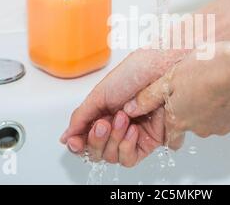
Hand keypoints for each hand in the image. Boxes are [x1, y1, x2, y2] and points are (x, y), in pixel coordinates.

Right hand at [60, 47, 186, 165]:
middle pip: (96, 150)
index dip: (78, 143)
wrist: (163, 72)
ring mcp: (133, 134)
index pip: (85, 137)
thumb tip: (66, 136)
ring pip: (111, 156)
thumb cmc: (135, 73)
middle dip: (96, 139)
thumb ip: (81, 116)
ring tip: (122, 118)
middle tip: (103, 123)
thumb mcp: (100, 93)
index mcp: (104, 112)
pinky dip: (127, 147)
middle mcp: (117, 125)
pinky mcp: (149, 141)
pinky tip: (132, 131)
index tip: (74, 142)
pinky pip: (130, 158)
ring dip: (113, 139)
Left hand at [124, 41, 229, 139]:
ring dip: (211, 107)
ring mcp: (221, 127)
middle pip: (191, 125)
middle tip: (196, 87)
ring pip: (212, 120)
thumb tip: (131, 107)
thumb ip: (149, 96)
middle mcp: (199, 129)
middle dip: (192, 110)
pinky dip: (229, 105)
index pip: (170, 136)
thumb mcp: (169, 78)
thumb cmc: (206, 68)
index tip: (175, 111)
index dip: (170, 124)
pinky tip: (229, 88)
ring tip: (213, 83)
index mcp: (179, 119)